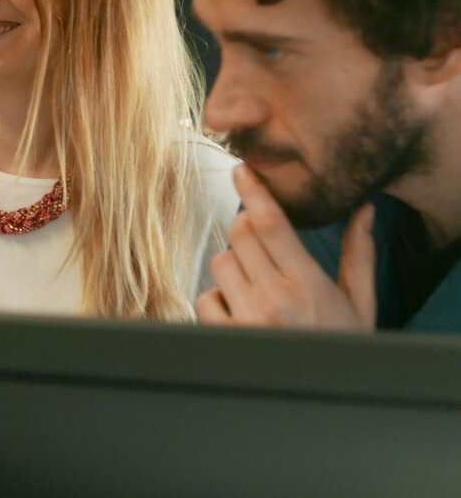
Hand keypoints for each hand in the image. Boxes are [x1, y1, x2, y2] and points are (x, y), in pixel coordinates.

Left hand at [195, 165, 376, 331]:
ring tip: (257, 285)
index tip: (241, 171)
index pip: (271, 224)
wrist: (326, 396)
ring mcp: (245, 319)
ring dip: (233, 264)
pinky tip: (240, 309)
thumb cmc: (342, 346)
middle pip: (240, 234)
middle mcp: (273, 298)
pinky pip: (207, 297)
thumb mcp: (360, 302)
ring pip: (220, 262)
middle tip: (261, 244)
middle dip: (247, 229)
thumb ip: (358, 255)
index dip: (253, 191)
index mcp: (307, 284)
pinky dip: (218, 297)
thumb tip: (362, 211)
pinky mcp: (225, 337)